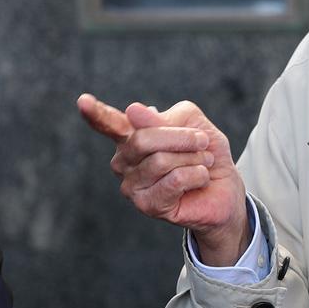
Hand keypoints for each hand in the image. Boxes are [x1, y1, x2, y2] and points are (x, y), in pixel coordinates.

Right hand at [76, 94, 247, 262]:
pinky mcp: (146, 205)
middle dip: (181, 138)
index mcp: (131, 136)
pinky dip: (196, 175)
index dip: (96, 113)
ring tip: (202, 164)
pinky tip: (199, 179)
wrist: (225, 189)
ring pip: (162, 161)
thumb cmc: (205, 153)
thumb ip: (166, 118)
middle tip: (202, 141)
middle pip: (143, 139)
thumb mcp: (193, 124)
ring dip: (193, 158)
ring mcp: (131, 185)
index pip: (110, 123)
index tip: (83, 101)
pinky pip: (174, 180)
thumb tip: (132, 111)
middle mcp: (124, 160)